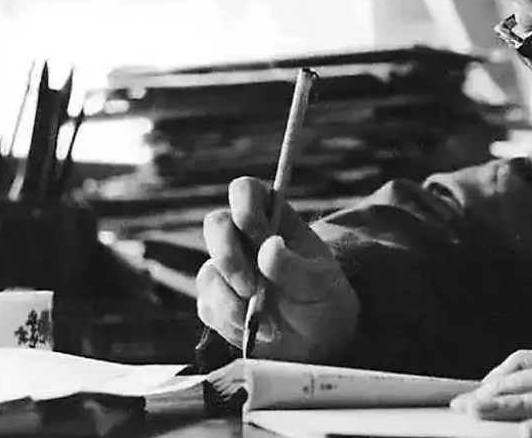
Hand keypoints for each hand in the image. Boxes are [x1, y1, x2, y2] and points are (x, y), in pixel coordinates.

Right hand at [195, 177, 358, 361]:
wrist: (316, 340)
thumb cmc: (323, 298)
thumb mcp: (320, 282)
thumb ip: (293, 266)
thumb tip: (268, 248)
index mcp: (272, 217)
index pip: (245, 191)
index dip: (244, 206)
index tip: (257, 232)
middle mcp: (243, 238)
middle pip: (215, 225)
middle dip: (229, 256)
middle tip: (252, 286)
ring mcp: (226, 269)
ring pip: (208, 273)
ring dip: (234, 301)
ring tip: (270, 321)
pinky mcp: (215, 301)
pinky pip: (208, 306)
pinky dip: (232, 322)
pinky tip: (258, 329)